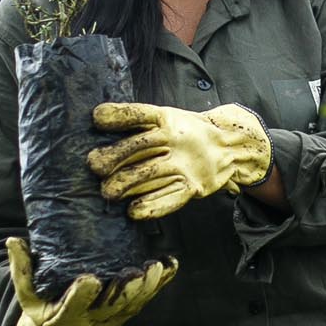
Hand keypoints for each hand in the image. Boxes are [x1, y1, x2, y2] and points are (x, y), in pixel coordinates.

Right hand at [5, 237, 177, 325]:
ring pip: (132, 304)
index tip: (89, 279)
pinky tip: (169, 266)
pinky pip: (144, 299)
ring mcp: (111, 318)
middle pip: (111, 306)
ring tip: (156, 267)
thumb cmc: (40, 306)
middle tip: (135, 272)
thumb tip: (13, 240)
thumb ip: (21, 266)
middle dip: (125, 291)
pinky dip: (159, 283)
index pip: (73, 305)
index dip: (81, 295)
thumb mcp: (26, 290)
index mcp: (63, 314)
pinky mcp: (125, 312)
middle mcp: (90, 319)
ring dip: (146, 287)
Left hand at [87, 102, 271, 219]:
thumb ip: (138, 124)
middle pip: (141, 146)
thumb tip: (99, 124)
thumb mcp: (167, 119)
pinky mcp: (194, 186)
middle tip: (94, 165)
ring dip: (125, 184)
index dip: (118, 116)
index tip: (97, 118)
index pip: (140, 114)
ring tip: (107, 191)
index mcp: (167, 119)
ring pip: (150, 173)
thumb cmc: (185, 133)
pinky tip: (133, 211)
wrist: (230, 146)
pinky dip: (150, 206)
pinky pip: (171, 198)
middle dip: (114, 156)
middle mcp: (176, 139)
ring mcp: (185, 164)